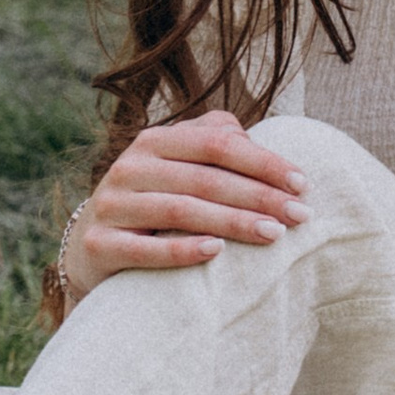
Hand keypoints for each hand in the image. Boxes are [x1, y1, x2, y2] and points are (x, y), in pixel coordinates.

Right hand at [63, 110, 308, 301]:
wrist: (91, 247)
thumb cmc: (154, 203)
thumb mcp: (179, 167)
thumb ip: (214, 144)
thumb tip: (256, 142)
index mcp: (155, 142)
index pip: (217, 143)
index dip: (262, 162)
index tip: (303, 184)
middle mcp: (129, 167)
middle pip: (204, 178)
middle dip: (258, 196)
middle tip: (300, 216)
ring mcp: (111, 206)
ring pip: (179, 210)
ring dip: (231, 222)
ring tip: (273, 235)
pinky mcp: (98, 244)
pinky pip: (144, 249)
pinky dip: (182, 250)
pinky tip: (216, 253)